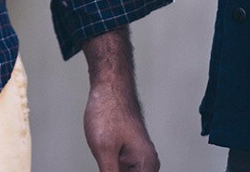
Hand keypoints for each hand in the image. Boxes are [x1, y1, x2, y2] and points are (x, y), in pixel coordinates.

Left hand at [79, 29, 158, 171]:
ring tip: (104, 151)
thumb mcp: (104, 151)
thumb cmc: (109, 111)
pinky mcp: (130, 151)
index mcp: (146, 166)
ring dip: (111, 168)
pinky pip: (121, 167)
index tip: (107, 165)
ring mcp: (139, 157)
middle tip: (106, 156)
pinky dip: (111, 166)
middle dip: (112, 170)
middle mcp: (147, 163)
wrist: (109, 86)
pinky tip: (102, 156)